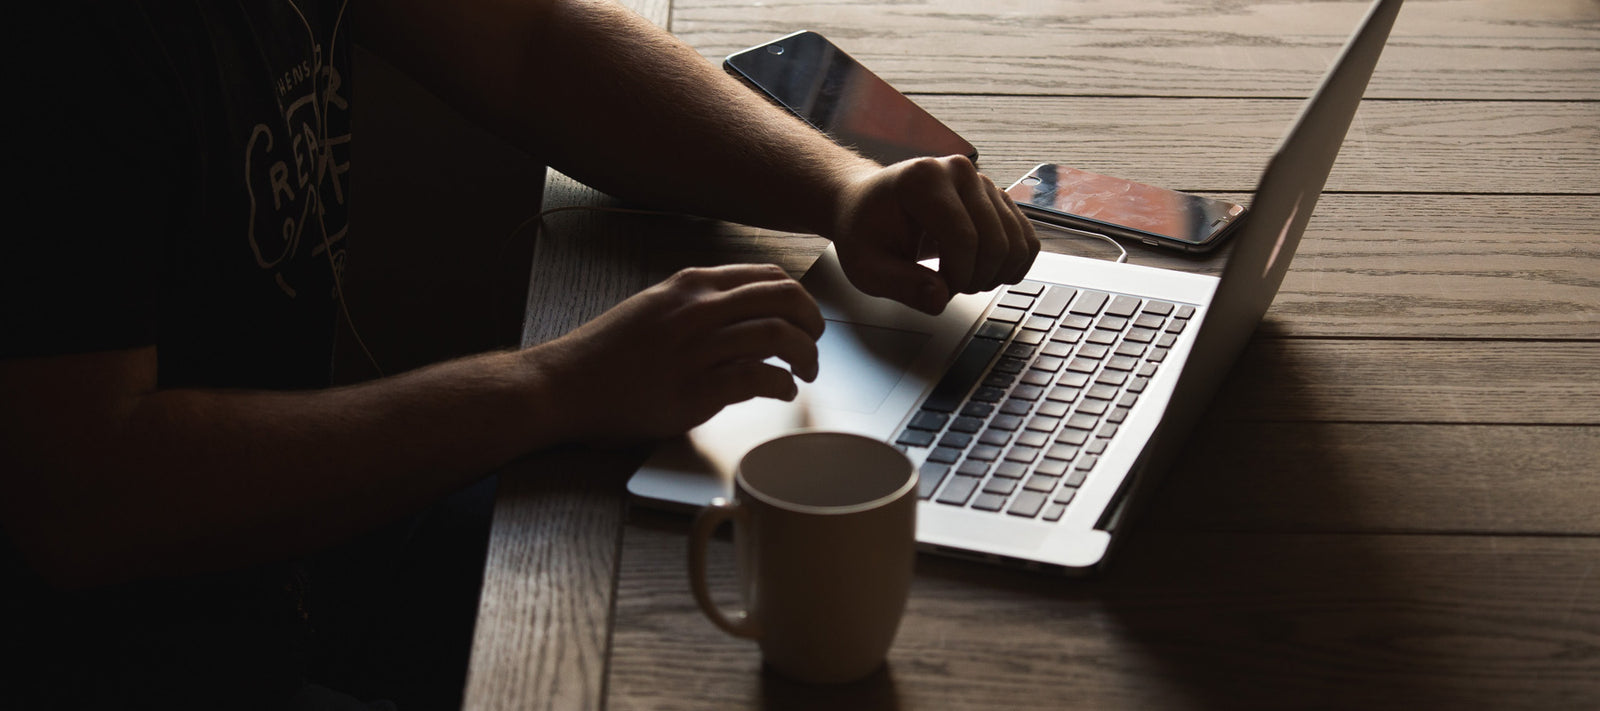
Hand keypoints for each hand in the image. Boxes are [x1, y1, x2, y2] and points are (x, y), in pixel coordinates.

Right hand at [530, 264, 824, 442]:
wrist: (568, 384)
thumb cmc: (609, 352)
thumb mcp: (656, 306)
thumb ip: (698, 303)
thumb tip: (745, 310)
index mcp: (691, 285)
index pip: (767, 276)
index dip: (797, 297)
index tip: (804, 316)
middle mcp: (699, 309)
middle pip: (784, 299)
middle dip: (813, 321)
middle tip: (816, 342)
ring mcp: (699, 348)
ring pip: (779, 335)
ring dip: (806, 356)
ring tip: (806, 372)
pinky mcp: (697, 389)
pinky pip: (759, 378)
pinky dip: (783, 385)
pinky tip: (783, 392)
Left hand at [828, 155, 1038, 314]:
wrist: (869, 205)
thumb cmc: (865, 231)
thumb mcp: (867, 266)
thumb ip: (901, 285)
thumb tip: (939, 300)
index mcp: (923, 180)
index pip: (963, 238)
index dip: (957, 277)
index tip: (938, 290)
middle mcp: (959, 171)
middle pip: (995, 242)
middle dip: (977, 279)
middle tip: (949, 288)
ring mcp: (983, 182)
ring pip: (1017, 242)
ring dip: (995, 274)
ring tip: (963, 279)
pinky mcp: (998, 198)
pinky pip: (1026, 239)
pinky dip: (1012, 265)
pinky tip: (985, 272)